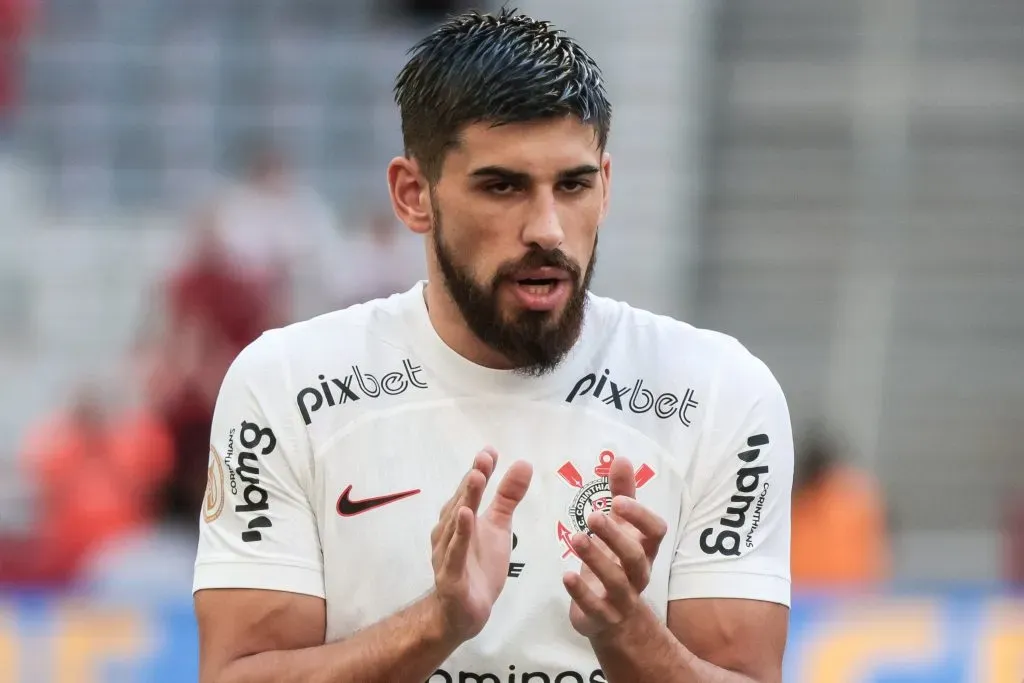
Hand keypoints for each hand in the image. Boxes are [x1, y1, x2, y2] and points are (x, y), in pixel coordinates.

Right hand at [431, 447, 532, 641]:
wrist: (464, 612)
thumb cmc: (479, 565)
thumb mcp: (499, 527)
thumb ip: (508, 497)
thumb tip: (523, 463)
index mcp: (461, 517)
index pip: (471, 489)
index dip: (480, 470)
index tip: (490, 451)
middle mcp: (449, 531)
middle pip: (463, 501)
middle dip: (473, 479)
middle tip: (484, 459)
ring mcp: (447, 552)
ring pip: (457, 523)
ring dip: (466, 500)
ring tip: (476, 478)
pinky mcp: (450, 575)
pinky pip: (455, 552)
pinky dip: (460, 534)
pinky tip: (466, 516)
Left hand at [563, 455, 667, 638]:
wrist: (617, 621)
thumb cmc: (618, 563)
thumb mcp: (622, 529)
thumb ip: (622, 495)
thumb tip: (622, 458)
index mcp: (644, 549)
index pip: (656, 531)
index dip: (640, 516)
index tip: (617, 500)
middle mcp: (638, 574)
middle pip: (636, 556)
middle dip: (616, 535)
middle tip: (593, 516)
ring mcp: (622, 598)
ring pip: (617, 581)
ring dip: (596, 559)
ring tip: (575, 538)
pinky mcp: (602, 616)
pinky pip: (595, 607)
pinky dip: (581, 592)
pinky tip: (566, 576)